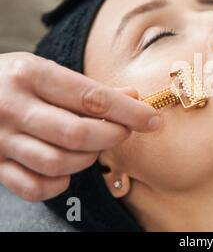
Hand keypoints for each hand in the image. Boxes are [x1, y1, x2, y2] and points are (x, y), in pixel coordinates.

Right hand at [0, 52, 160, 200]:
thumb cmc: (12, 81)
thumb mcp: (45, 71)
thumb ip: (87, 88)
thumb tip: (132, 97)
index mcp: (31, 75)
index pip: (92, 98)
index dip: (129, 112)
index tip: (153, 120)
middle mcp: (13, 107)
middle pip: (78, 134)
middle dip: (113, 136)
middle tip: (124, 131)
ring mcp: (0, 139)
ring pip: (59, 163)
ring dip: (88, 159)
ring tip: (94, 146)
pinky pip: (34, 187)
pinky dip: (60, 183)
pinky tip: (67, 169)